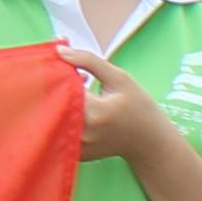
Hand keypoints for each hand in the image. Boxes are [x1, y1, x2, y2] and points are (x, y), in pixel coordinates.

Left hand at [58, 46, 160, 164]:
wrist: (149, 140)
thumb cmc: (137, 106)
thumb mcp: (119, 77)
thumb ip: (87, 60)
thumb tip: (58, 48)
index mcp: (92, 112)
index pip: (59, 86)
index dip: (57, 70)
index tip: (60, 59)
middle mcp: (81, 132)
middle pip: (52, 101)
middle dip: (56, 82)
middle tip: (70, 74)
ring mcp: (77, 145)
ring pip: (53, 115)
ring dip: (59, 97)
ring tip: (79, 86)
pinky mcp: (76, 152)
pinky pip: (60, 127)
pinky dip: (63, 112)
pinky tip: (80, 102)